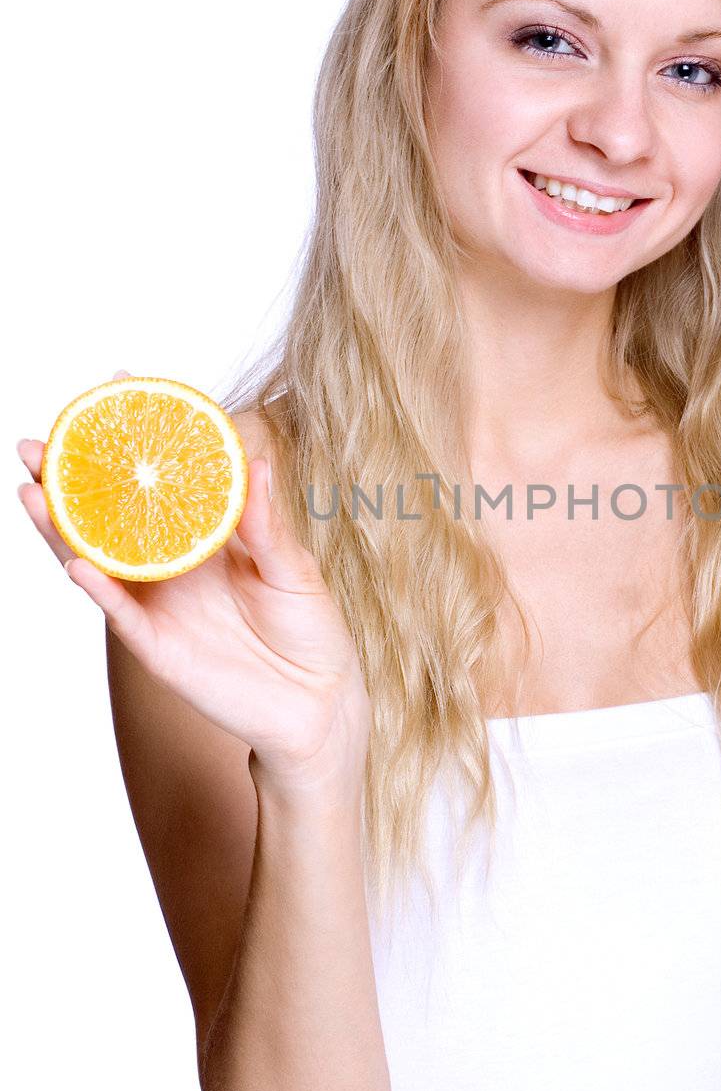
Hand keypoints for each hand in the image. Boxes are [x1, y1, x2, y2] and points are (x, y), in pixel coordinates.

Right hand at [16, 371, 370, 784]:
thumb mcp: (293, 568)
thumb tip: (257, 459)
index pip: (162, 478)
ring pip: (96, 558)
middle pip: (108, 515)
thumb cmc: (310, 630)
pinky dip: (97, 587)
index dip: (137, 437)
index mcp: (205, 535)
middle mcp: (172, 565)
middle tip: (39, 439)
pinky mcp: (156, 646)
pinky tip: (76, 560)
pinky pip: (119, 613)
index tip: (116, 387)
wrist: (318, 703)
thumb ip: (267, 523)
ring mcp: (158, 604)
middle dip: (69, 477)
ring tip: (31, 489)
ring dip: (60, 527)